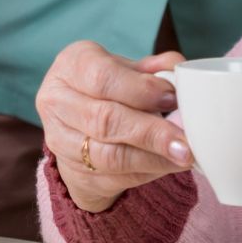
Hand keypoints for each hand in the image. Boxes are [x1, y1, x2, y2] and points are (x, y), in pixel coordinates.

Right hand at [34, 41, 193, 213]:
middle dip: (150, 132)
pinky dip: (147, 172)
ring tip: (183, 156)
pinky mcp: (71, 171)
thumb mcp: (128, 70)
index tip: (172, 99)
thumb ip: (154, 69)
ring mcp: (59, 139)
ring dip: (151, 158)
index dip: (140, 90)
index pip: (102, 78)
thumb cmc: (110, 87)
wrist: (80, 123)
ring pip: (108, 155)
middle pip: (104, 120)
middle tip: (185, 140)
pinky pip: (114, 177)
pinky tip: (169, 165)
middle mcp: (56, 100)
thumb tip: (178, 70)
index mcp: (71, 65)